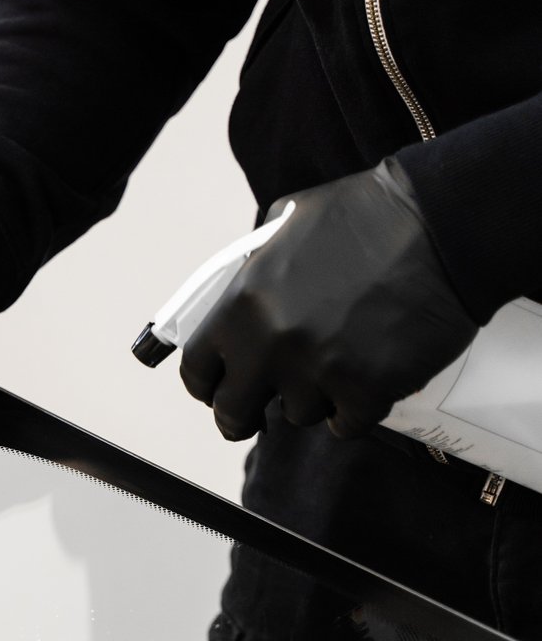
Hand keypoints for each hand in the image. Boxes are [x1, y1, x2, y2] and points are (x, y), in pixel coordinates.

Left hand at [180, 158, 478, 440]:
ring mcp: (317, 371)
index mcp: (241, 306)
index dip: (207, 386)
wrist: (444, 225)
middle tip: (260, 412)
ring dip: (314, 398)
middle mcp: (269, 344)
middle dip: (243, 416)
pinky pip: (346, 423)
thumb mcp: (286, 226)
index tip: (218, 391)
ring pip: (297, 415)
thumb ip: (254, 270)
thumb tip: (238, 298)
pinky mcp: (366, 389)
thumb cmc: (368, 216)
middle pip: (233, 413)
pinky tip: (367, 383)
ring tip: (339, 363)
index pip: (196, 372)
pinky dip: (355, 409)